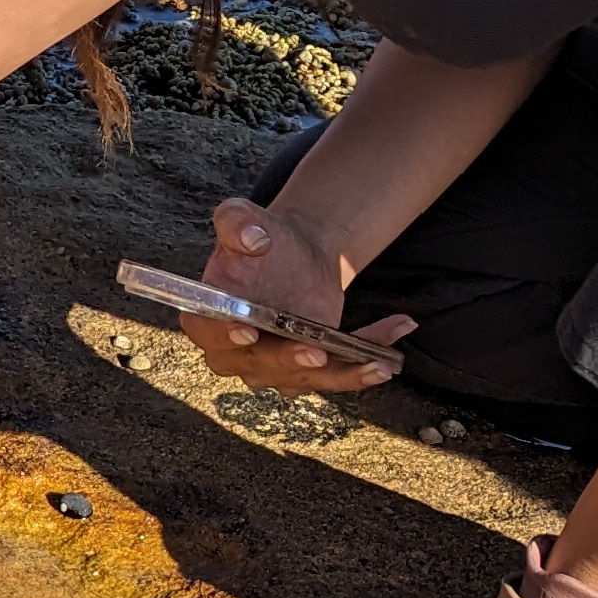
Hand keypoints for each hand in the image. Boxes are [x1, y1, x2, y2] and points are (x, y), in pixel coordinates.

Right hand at [183, 195, 410, 390]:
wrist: (295, 253)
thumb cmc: (259, 238)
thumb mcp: (240, 216)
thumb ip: (236, 222)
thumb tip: (255, 241)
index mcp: (209, 316)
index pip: (207, 332)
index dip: (223, 336)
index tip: (247, 330)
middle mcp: (237, 351)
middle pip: (256, 366)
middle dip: (287, 362)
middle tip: (314, 351)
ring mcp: (275, 365)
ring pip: (303, 380)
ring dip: (340, 374)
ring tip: (374, 362)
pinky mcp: (310, 369)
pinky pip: (338, 375)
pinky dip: (365, 367)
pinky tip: (390, 357)